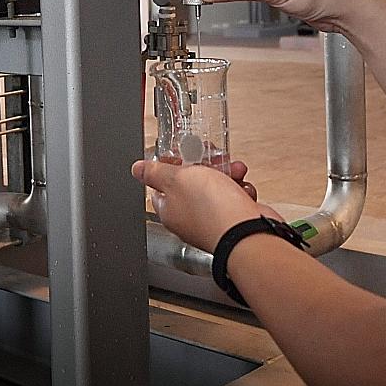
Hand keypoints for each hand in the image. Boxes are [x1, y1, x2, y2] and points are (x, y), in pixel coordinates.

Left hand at [133, 158, 280, 253]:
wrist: (249, 233)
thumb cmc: (212, 211)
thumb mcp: (177, 179)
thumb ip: (155, 172)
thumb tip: (137, 169)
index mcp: (169, 209)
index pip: (162, 183)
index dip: (172, 164)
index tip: (182, 153)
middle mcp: (190, 216)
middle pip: (192, 182)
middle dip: (205, 164)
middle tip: (212, 158)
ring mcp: (213, 219)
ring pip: (217, 187)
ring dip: (227, 173)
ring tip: (234, 170)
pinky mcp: (234, 220)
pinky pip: (235, 198)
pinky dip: (241, 189)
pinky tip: (243, 188)